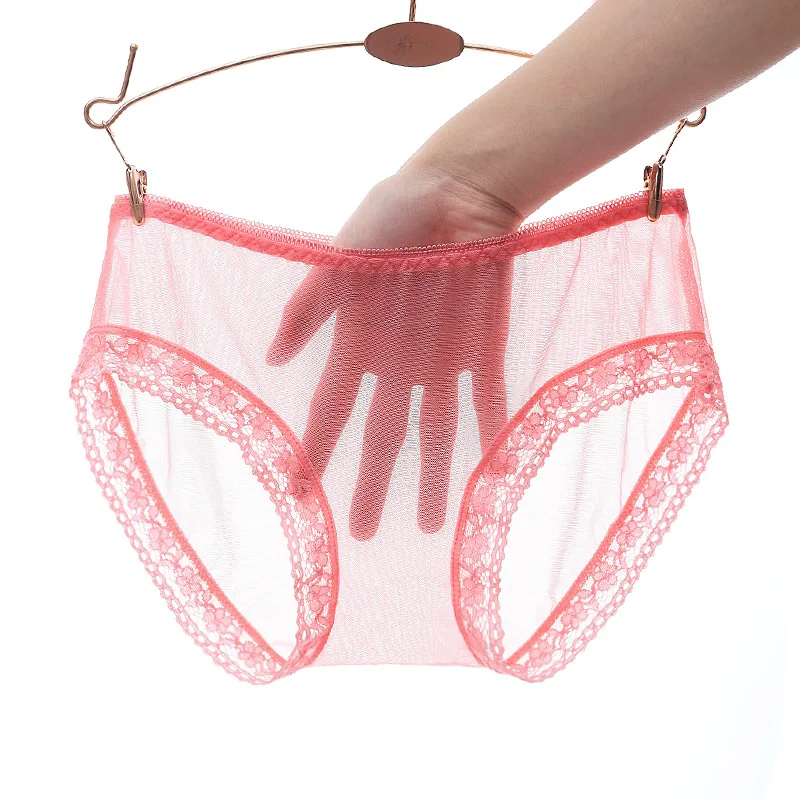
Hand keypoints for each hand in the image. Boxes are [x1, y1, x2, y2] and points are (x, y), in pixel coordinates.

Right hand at [266, 163, 523, 539]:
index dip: (314, 453)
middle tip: (361, 533)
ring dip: (433, 478)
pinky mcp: (484, 350)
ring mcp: (443, 362)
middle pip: (383, 439)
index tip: (298, 496)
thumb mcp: (338, 261)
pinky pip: (488, 400)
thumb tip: (271, 358)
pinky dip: (492, 432)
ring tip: (430, 525)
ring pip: (436, 433)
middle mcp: (398, 365)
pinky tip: (490, 471)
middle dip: (371, 485)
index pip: (332, 413)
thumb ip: (308, 309)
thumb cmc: (390, 219)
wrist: (457, 192)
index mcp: (359, 346)